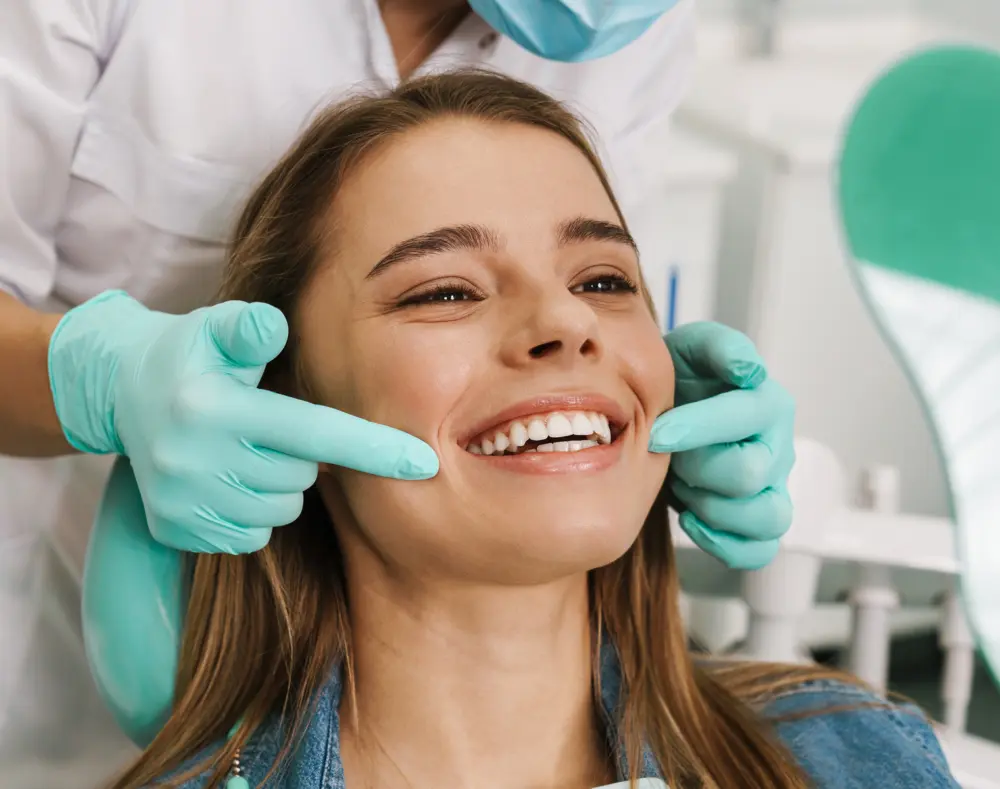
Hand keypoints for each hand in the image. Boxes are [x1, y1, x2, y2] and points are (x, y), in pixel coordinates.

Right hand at [48, 290, 438, 553]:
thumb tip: (274, 325)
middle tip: (268, 424)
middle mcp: (194, 461)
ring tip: (245, 449)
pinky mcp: (176, 530)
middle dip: (301, 454)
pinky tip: (228, 478)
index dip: (373, 448)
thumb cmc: (191, 354)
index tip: (426, 463)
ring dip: (278, 484)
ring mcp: (183, 503)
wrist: (121, 393)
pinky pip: (250, 536)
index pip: (312, 433)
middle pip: (300, 476)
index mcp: (213, 409)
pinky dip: (252, 512)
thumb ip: (249, 327)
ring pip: (280, 511)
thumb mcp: (214, 328)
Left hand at [650, 322, 794, 569]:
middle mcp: (777, 447)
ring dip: (713, 508)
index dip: (697, 428)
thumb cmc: (681, 381)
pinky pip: (759, 549)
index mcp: (767, 403)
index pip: (745, 419)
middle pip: (749, 474)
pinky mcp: (758, 519)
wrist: (669, 410)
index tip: (656, 433)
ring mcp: (772, 488)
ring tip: (684, 487)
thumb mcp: (691, 349)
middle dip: (697, 468)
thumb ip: (718, 347)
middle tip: (669, 456)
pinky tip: (692, 520)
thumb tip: (748, 369)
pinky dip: (725, 543)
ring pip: (766, 518)